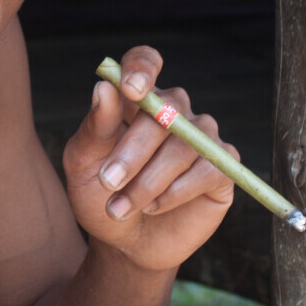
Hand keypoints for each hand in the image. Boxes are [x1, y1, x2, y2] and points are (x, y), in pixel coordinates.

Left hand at [61, 46, 236, 271]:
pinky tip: (155, 207)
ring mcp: (200, 137)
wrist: (123, 243)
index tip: (130, 89)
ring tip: (121, 207)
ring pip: (185, 143)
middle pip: (166, 108)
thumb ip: (94, 128)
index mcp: (136, 99)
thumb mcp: (83, 164)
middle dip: (134, 149)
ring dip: (149, 180)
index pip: (146, 62)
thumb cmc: (100, 196)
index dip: (142, 68)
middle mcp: (173, 110)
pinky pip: (208, 168)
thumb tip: (104, 88)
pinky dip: (177, 191)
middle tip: (108, 182)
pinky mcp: (221, 168)